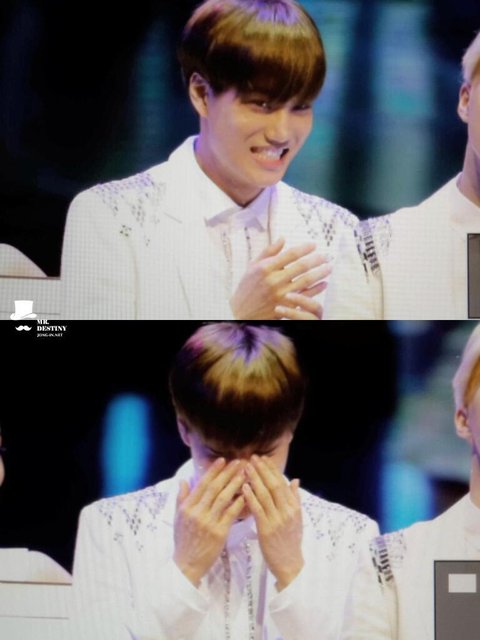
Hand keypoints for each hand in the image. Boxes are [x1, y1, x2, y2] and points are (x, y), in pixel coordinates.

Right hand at [174, 458, 245, 586]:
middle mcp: (197, 512)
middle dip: (227, 473)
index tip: (222, 460)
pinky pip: (230, 514)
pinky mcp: (218, 533)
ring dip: (235, 484)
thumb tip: (184, 480)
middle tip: (239, 461)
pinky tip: (246, 495)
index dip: (213, 471)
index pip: (202, 484)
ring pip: (223, 498)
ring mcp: (208, 522)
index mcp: (187, 507)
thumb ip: (181, 498)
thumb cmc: (183, 540)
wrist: (187, 565)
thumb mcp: (178, 518)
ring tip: (244, 473)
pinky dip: (239, 503)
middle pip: (214, 488)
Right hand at [230, 238, 330, 319]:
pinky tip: (324, 283)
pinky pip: (305, 296)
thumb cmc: (246, 288)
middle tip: (326, 256)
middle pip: (301, 267)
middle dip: (316, 259)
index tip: (314, 245)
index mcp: (265, 268)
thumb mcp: (252, 267)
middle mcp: (274, 281)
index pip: (290, 255)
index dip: (304, 248)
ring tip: (329, 267)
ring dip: (320, 273)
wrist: (240, 313)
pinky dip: (316, 289)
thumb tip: (283, 239)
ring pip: (306, 281)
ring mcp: (281, 295)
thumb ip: (268, 252)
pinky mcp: (285, 306)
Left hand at [242, 456, 303, 590]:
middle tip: (253, 457)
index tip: (263, 458)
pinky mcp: (266, 529)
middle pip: (274, 485)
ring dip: (255, 479)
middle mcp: (287, 511)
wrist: (290, 565)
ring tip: (246, 467)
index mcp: (294, 507)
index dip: (272, 469)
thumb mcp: (297, 519)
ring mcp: (277, 520)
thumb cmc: (291, 541)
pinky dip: (251, 496)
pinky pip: (258, 509)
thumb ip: (295, 498)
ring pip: (265, 494)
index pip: (282, 483)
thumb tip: (295, 480)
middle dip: (263, 470)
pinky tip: (244, 487)